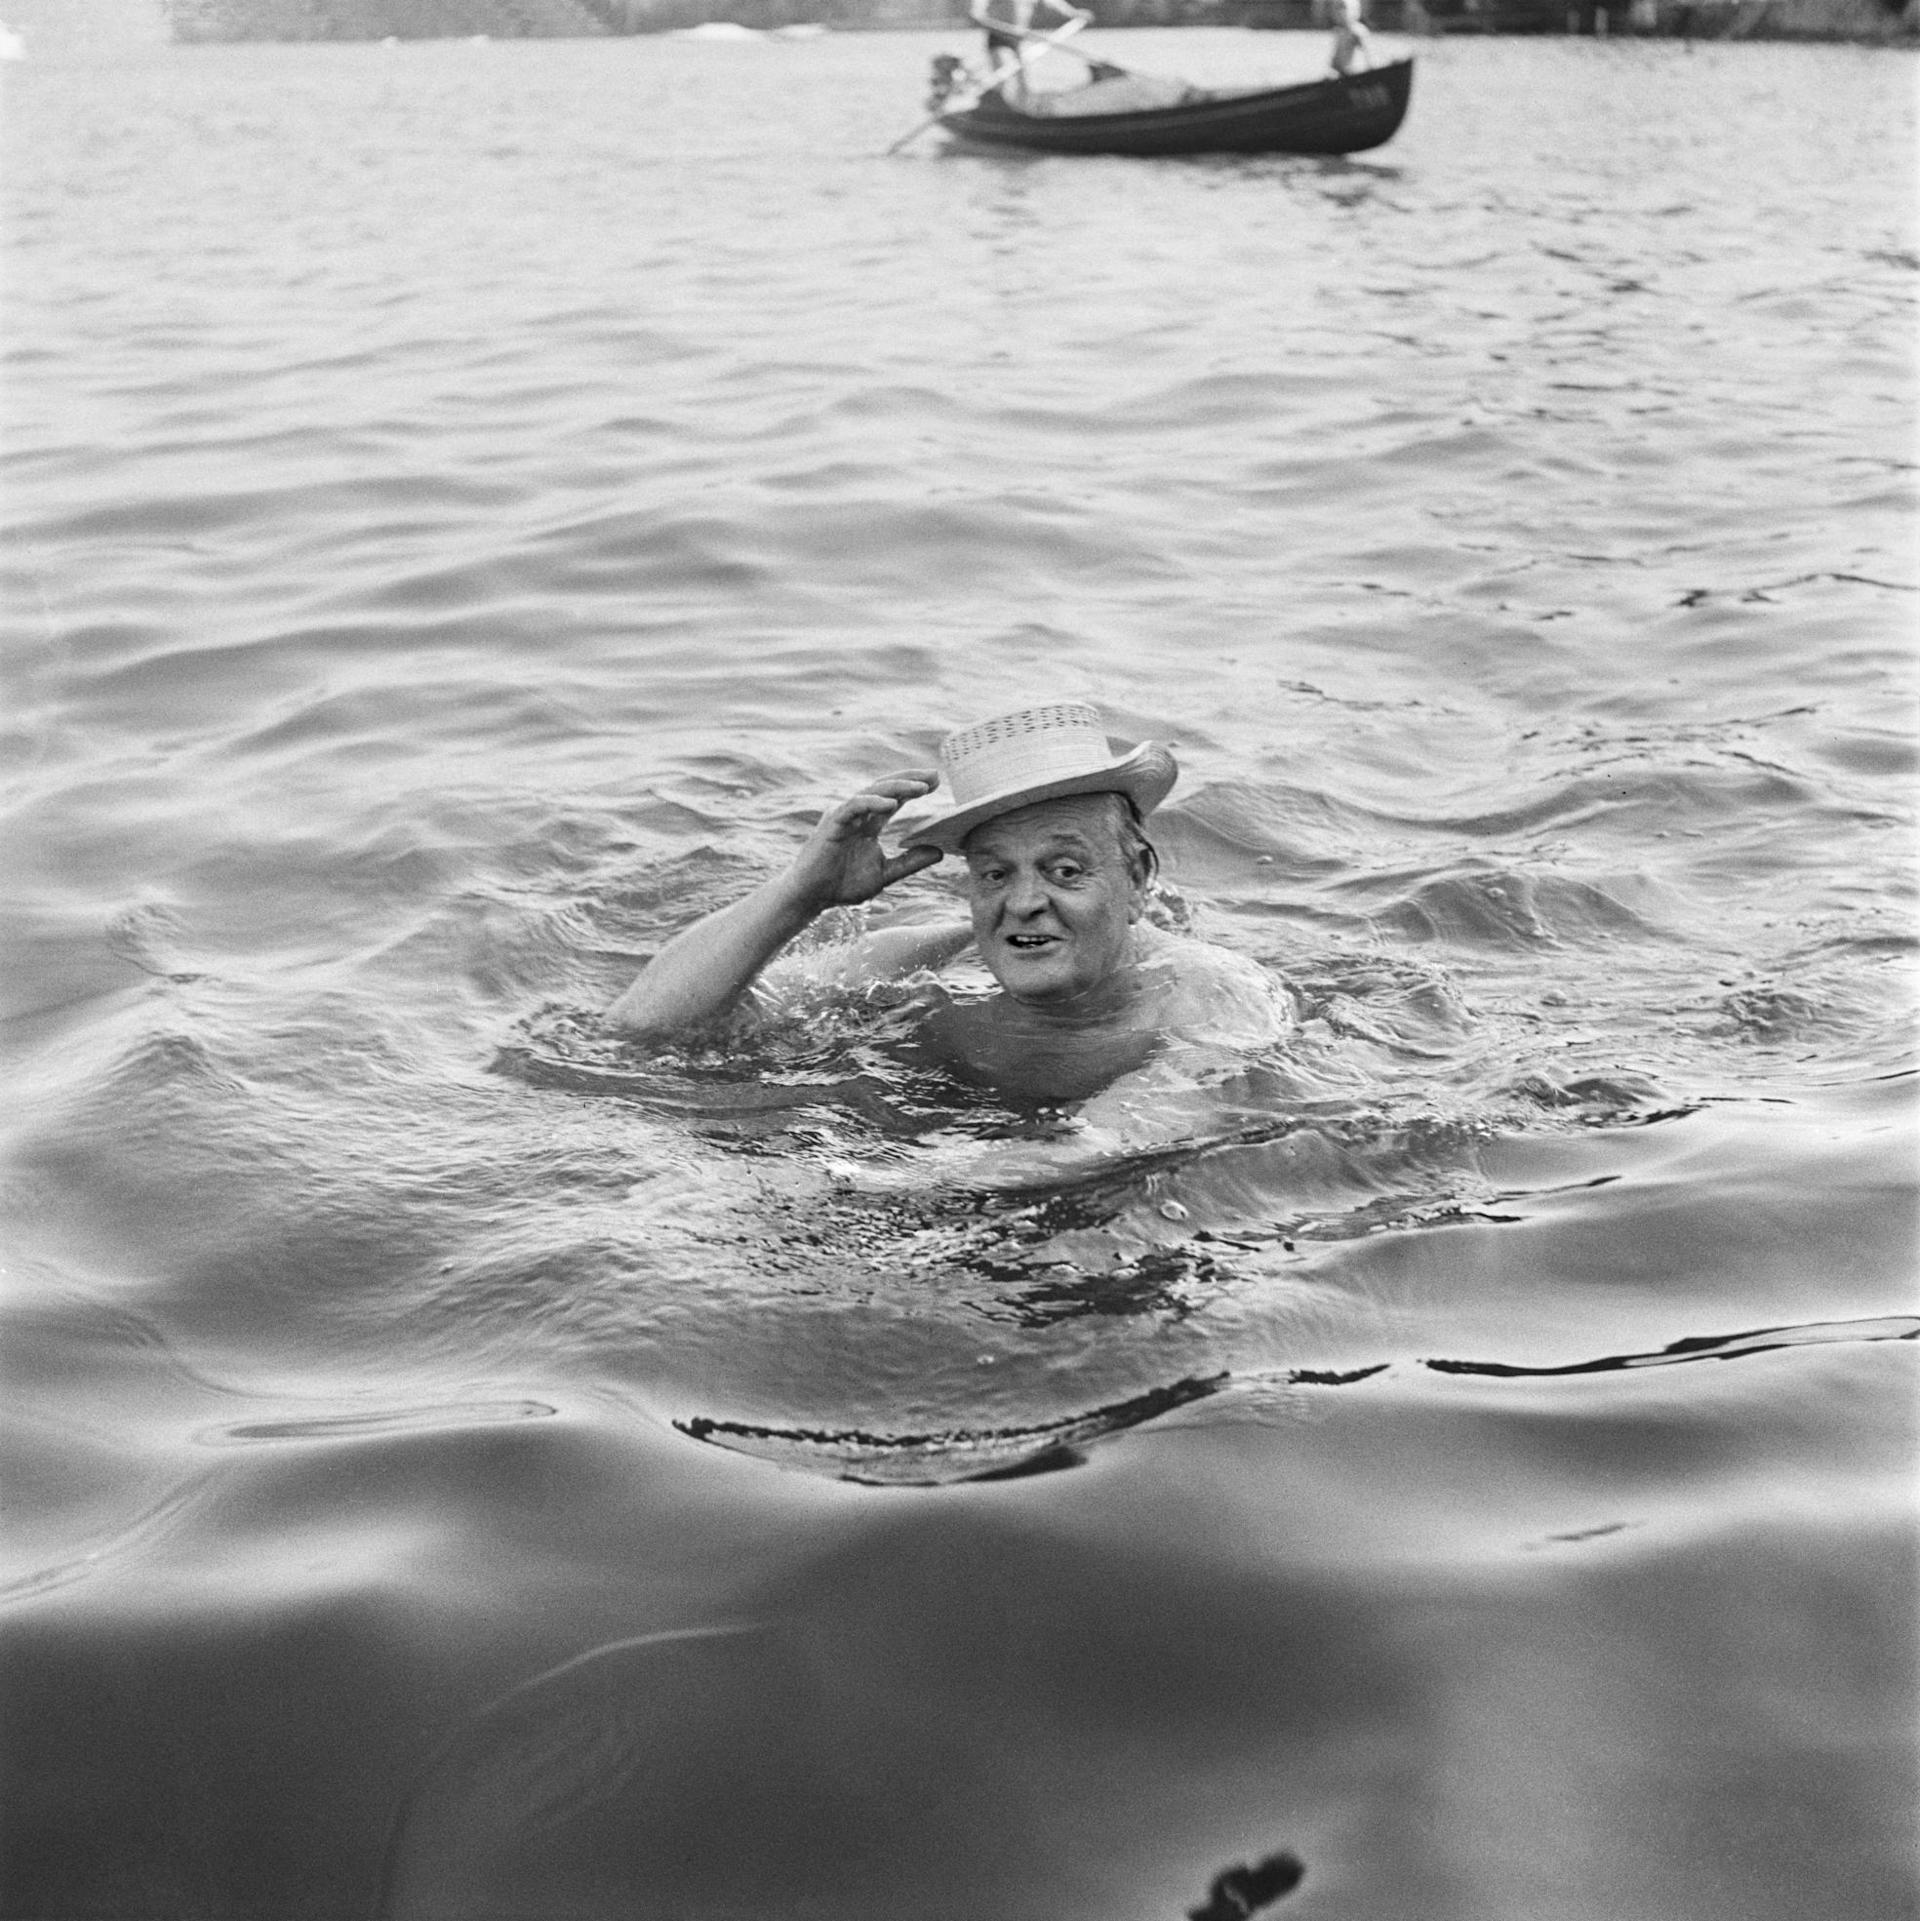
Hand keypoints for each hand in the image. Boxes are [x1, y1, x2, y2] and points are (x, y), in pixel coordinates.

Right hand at [785, 771, 944, 909]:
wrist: (812, 898)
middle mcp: (857, 814)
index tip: (937, 783)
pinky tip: (891, 803)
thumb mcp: (885, 873)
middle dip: (911, 779)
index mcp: (869, 824)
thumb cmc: (843, 885)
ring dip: (898, 787)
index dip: (914, 789)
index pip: (894, 799)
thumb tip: (940, 852)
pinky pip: (854, 805)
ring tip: (921, 788)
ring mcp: (844, 816)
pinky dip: (872, 802)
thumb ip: (910, 862)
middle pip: (886, 788)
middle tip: (935, 776)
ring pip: (872, 791)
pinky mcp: (832, 823)